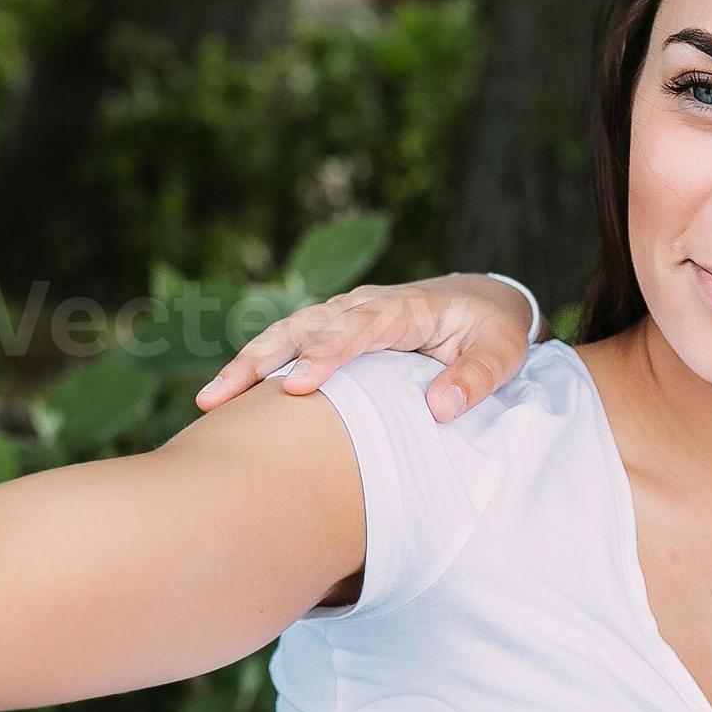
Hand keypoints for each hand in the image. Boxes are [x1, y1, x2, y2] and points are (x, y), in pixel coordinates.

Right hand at [193, 273, 539, 422]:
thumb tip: (438, 408)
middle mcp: (366, 305)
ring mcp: (345, 315)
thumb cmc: (492, 331)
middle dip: (263, 360)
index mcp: (406, 308)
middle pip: (305, 327)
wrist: (482, 303)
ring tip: (209, 401)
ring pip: (287, 334)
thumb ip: (475, 378)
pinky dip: (257, 368)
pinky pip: (290, 345)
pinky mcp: (333, 331)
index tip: (298, 388)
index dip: (325, 355)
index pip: (359, 328)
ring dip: (248, 364)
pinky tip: (227, 400)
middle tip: (222, 397)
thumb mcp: (502, 352)